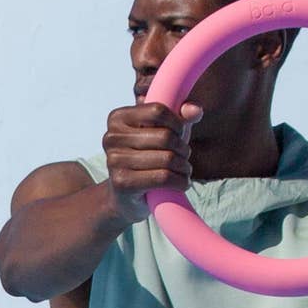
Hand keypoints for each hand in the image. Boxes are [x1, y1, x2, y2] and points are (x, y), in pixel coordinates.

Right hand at [102, 101, 202, 224]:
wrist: (126, 197)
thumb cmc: (148, 157)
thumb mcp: (163, 132)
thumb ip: (181, 116)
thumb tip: (195, 110)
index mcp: (118, 118)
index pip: (157, 110)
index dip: (177, 124)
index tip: (180, 135)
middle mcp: (111, 137)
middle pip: (165, 136)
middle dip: (184, 149)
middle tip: (185, 158)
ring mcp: (113, 160)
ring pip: (167, 159)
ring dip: (184, 167)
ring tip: (184, 171)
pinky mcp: (121, 182)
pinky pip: (163, 178)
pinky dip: (180, 182)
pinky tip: (182, 183)